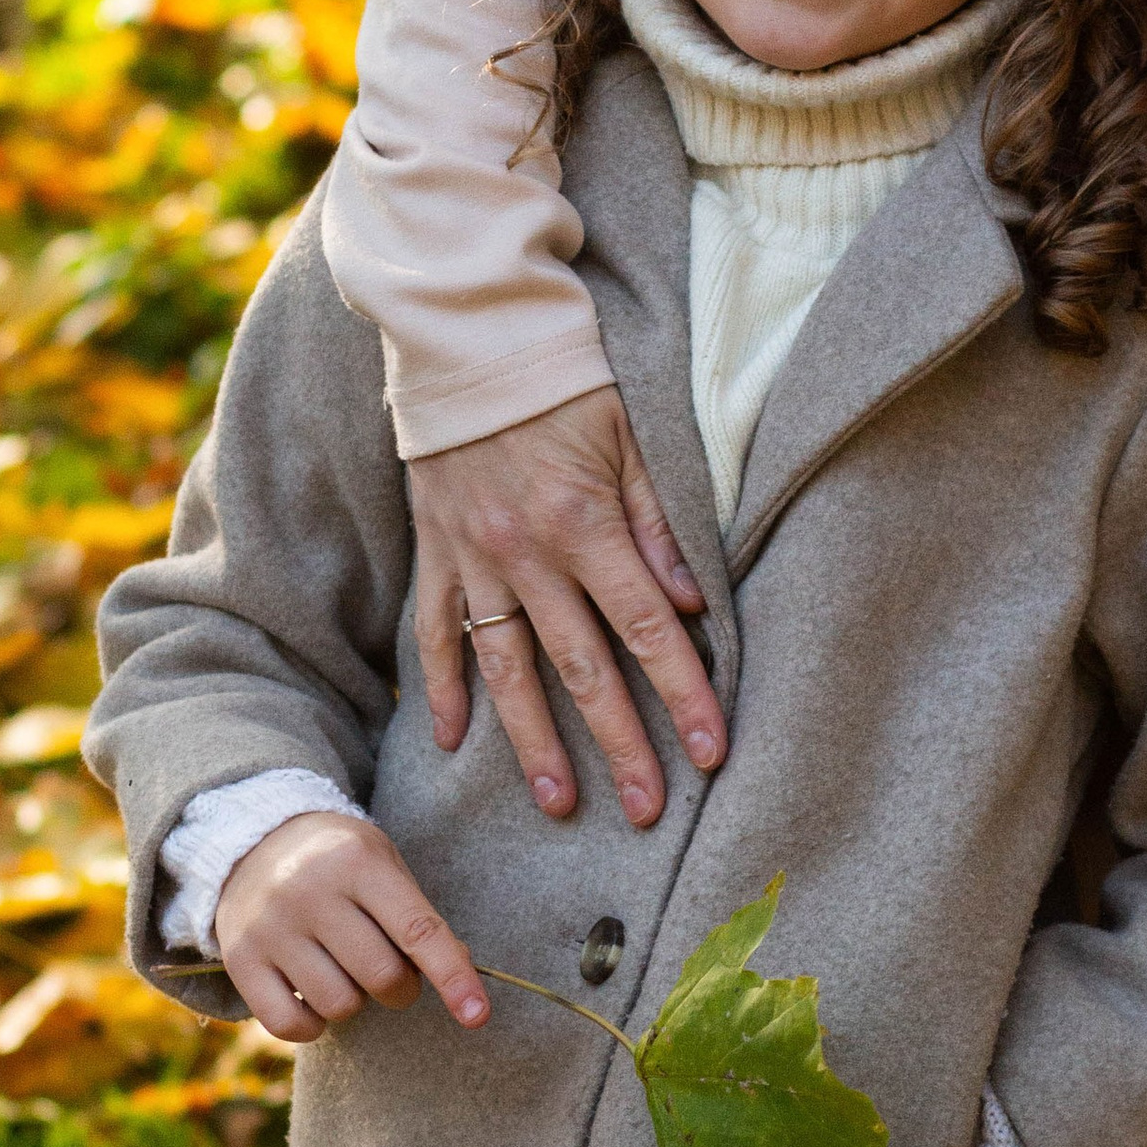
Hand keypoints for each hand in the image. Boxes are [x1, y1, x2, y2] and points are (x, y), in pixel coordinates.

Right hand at [213, 811, 487, 1046]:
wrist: (251, 840)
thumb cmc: (337, 862)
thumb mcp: (382, 865)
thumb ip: (419, 919)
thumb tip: (461, 984)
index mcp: (356, 862)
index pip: (417, 930)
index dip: (452, 977)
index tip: (478, 1017)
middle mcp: (309, 891)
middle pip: (381, 976)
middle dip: (400, 989)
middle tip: (390, 972)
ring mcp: (269, 927)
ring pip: (340, 1005)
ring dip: (355, 1002)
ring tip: (343, 970)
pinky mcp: (240, 958)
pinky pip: (290, 1026)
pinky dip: (313, 1025)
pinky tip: (312, 996)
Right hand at [411, 386, 725, 827]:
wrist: (468, 336)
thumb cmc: (564, 379)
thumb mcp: (629, 435)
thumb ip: (658, 523)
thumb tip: (693, 603)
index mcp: (584, 523)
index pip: (647, 629)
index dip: (683, 694)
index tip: (709, 753)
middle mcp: (526, 553)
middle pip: (583, 668)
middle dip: (620, 745)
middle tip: (645, 811)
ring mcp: (474, 560)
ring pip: (508, 670)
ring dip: (534, 742)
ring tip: (559, 803)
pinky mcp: (437, 553)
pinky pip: (437, 635)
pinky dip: (445, 689)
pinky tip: (456, 742)